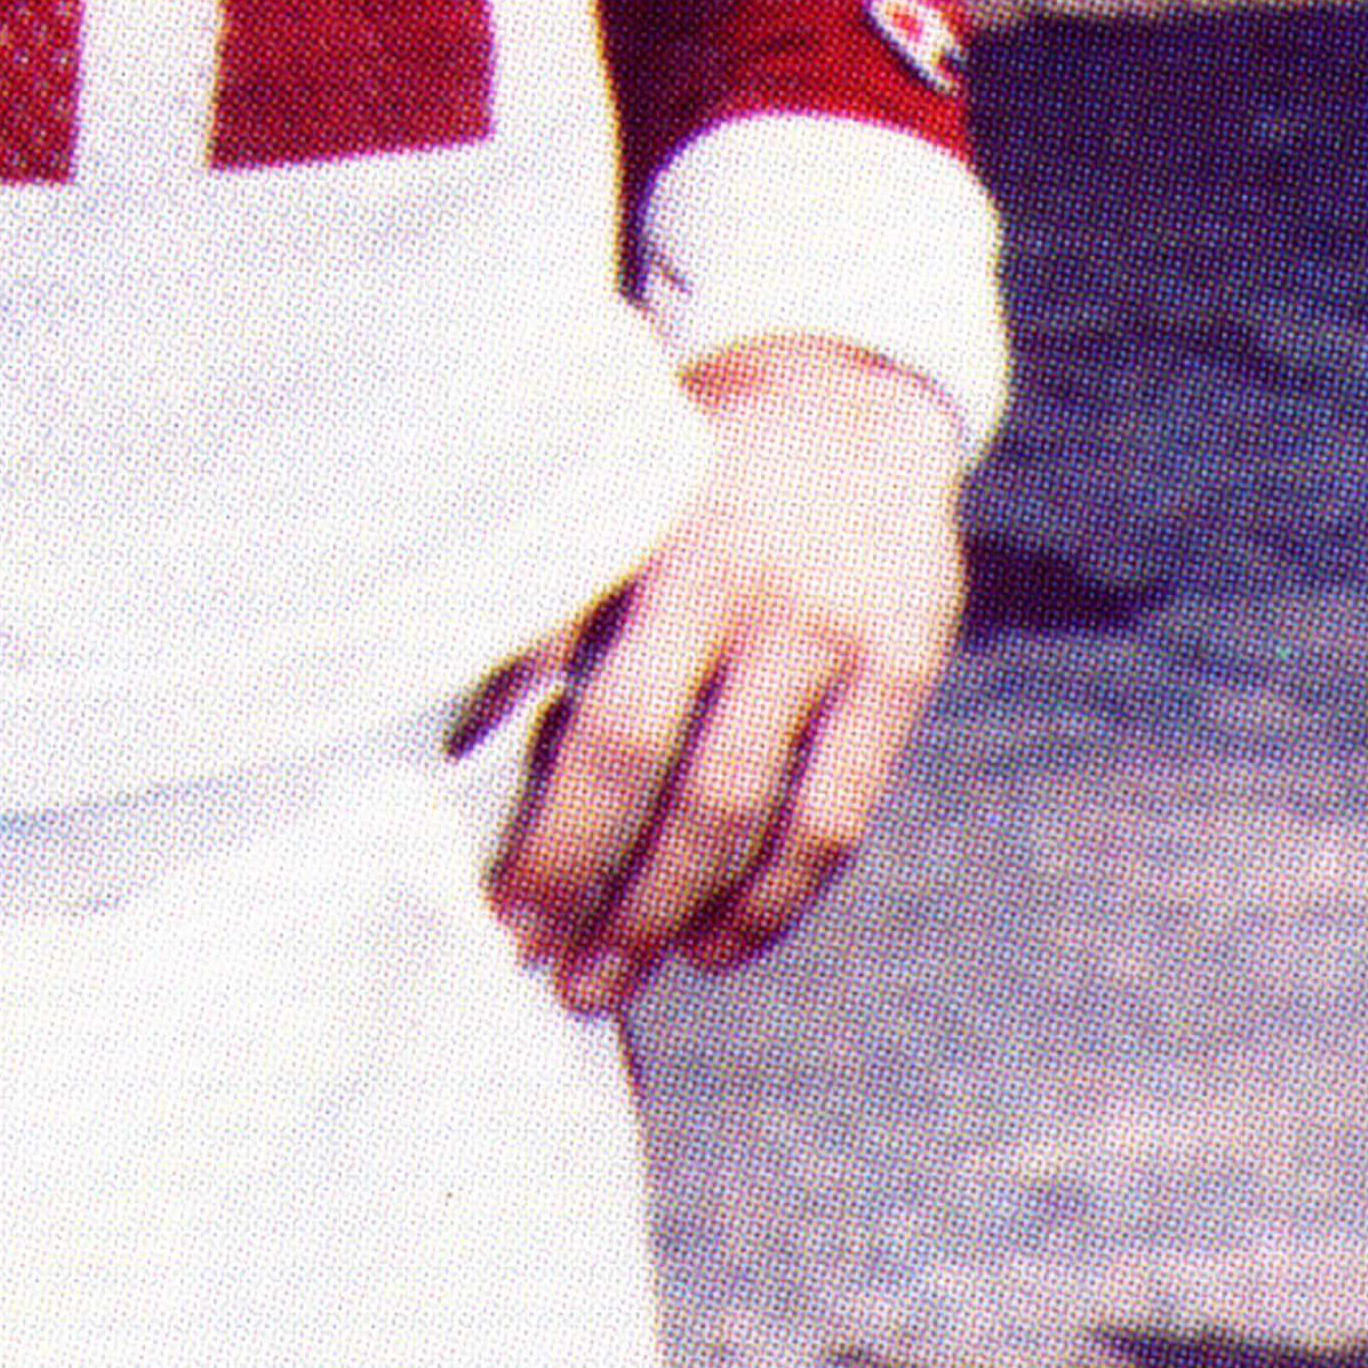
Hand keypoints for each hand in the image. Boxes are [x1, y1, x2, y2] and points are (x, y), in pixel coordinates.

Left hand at [488, 337, 965, 1019]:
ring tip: (612, 980)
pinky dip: (773, 898)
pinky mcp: (901, 673)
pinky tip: (715, 946)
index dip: (549, 834)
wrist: (845, 387)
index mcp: (662, 553)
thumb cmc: (688, 463)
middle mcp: (754, 598)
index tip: (496, 909)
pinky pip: (836, 819)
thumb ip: (554, 619)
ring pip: (754, 817)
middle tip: (545, 974)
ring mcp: (836, 639)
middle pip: (670, 785)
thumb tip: (467, 754)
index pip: (598, 726)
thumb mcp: (611, 507)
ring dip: (675, 917)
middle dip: (599, 896)